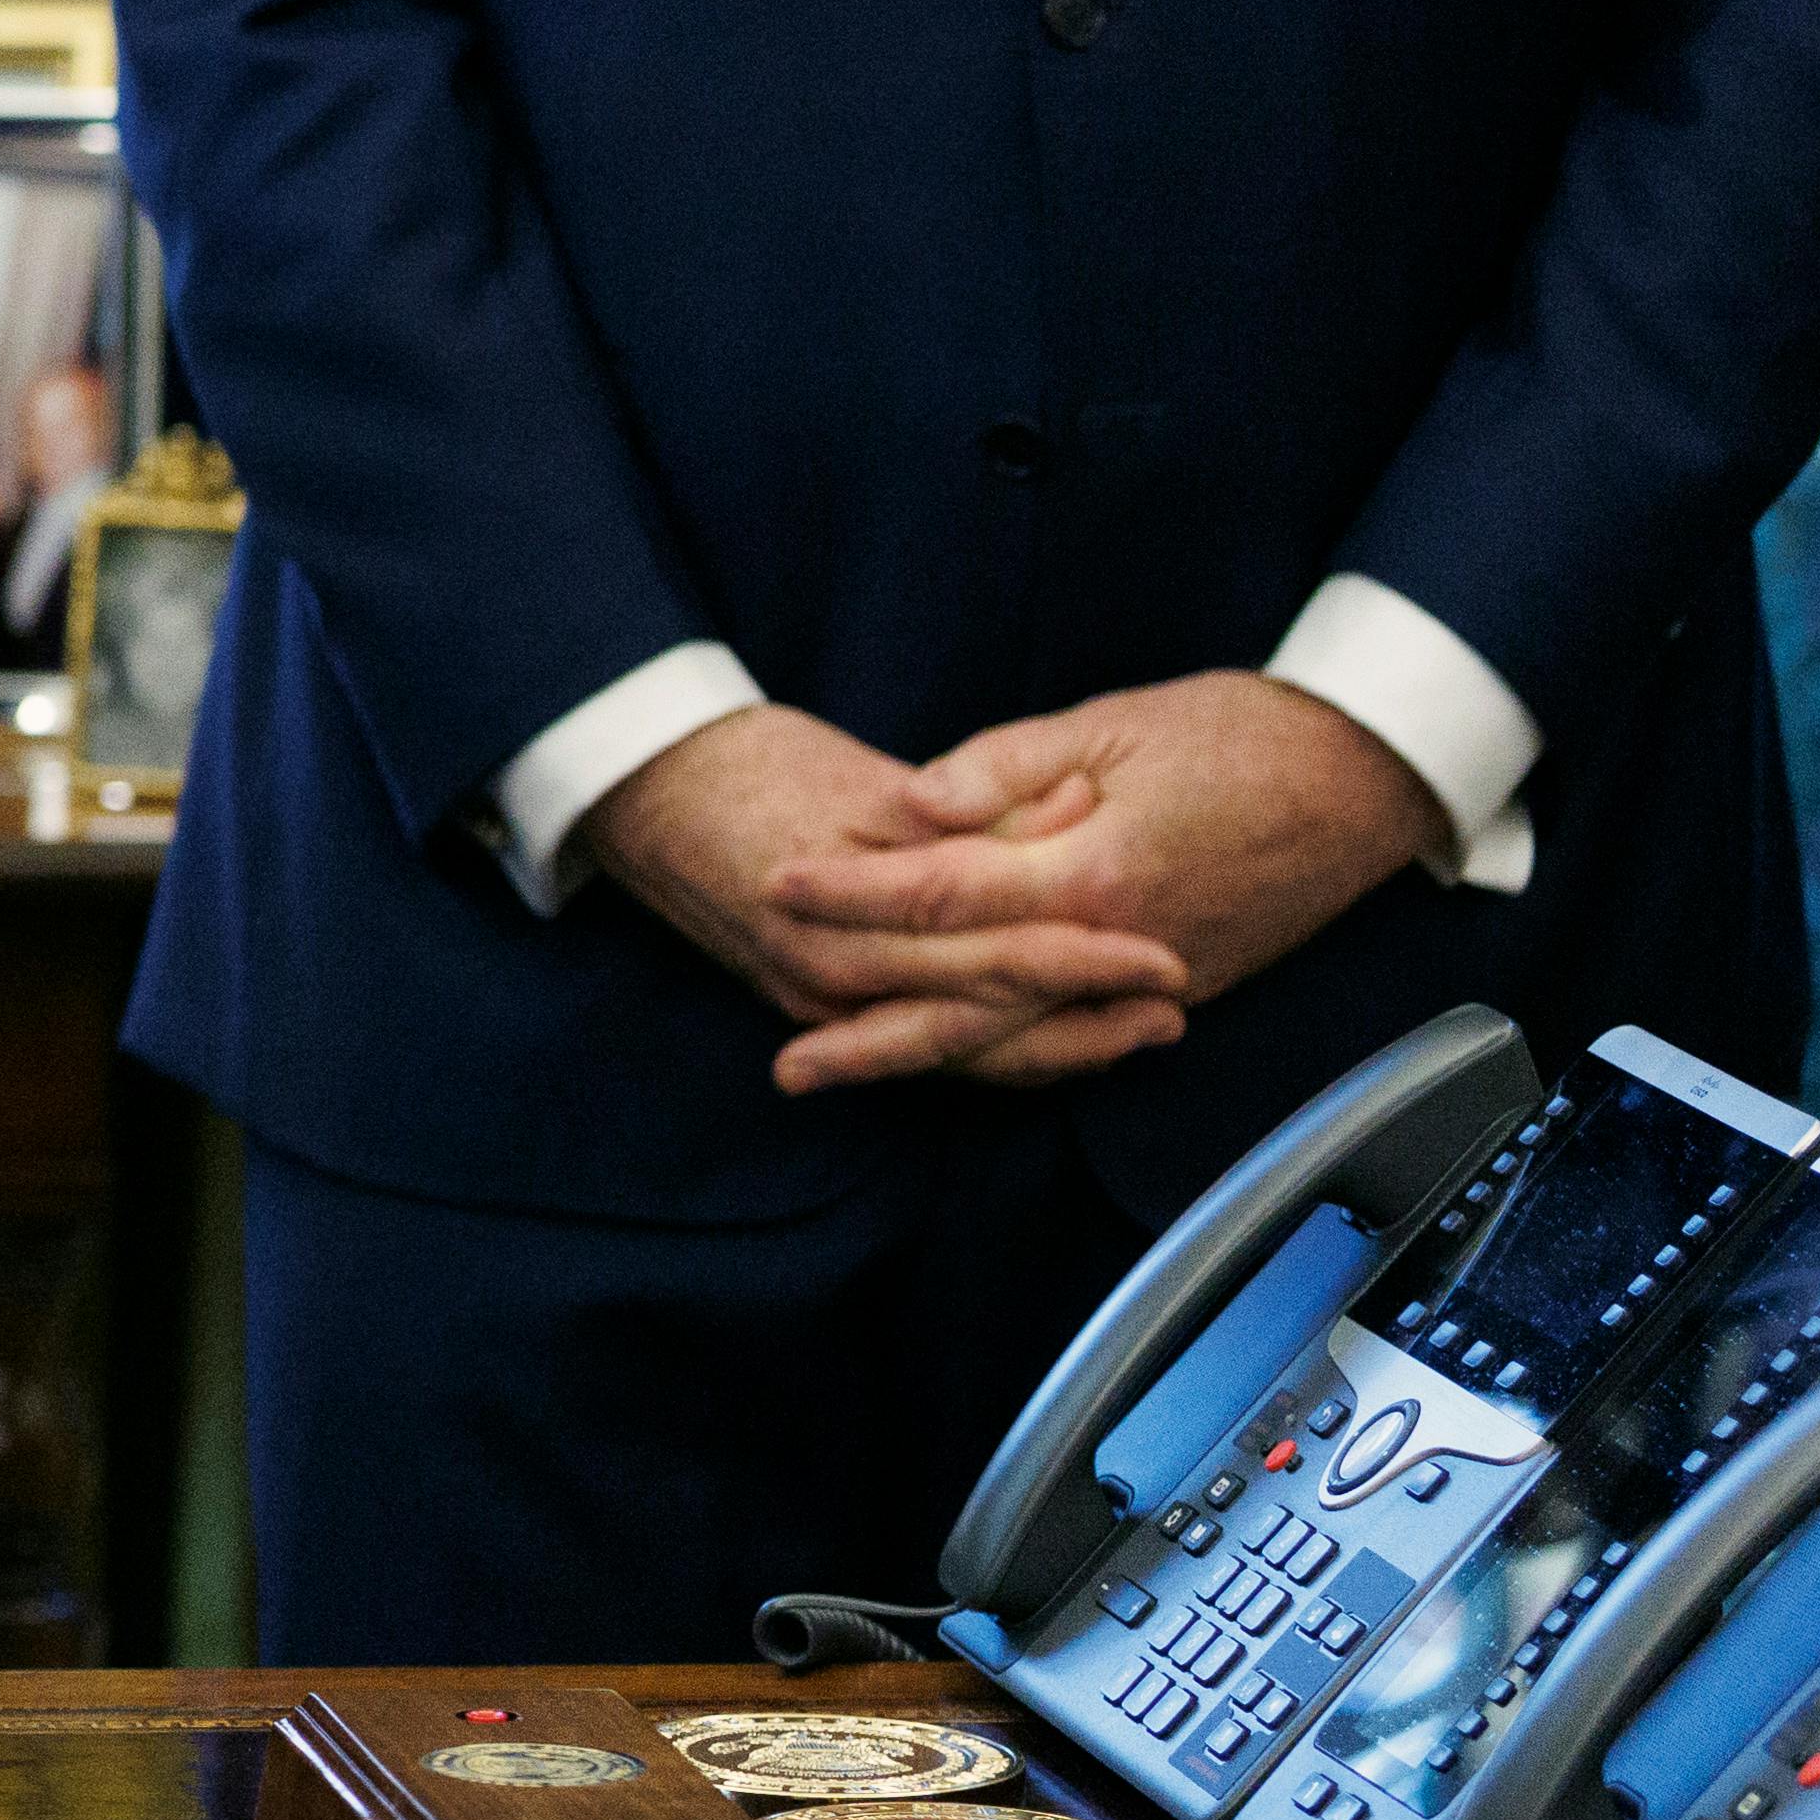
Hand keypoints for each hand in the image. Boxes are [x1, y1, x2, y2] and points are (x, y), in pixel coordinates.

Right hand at [586, 703, 1196, 1097]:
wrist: (643, 793)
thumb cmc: (752, 769)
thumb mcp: (864, 780)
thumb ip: (973, 803)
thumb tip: (1081, 802)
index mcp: (849, 915)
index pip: (991, 952)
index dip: (1084, 957)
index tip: (1166, 952)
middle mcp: (836, 977)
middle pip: (987, 1017)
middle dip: (1088, 1019)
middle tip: (1175, 1004)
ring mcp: (821, 1004)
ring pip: (960, 1049)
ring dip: (1056, 1046)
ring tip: (1139, 1036)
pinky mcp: (816, 1008)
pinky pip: (925, 1048)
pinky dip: (995, 1050)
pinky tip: (1056, 1044)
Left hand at [760, 674, 1450, 1055]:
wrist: (1364, 776)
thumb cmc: (1237, 734)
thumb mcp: (1106, 724)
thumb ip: (997, 772)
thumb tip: (907, 807)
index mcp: (1090, 870)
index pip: (941, 895)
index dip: (852, 894)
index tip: (778, 888)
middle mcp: (1116, 945)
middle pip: (967, 1003)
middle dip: (867, 1029)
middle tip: (782, 1057)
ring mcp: (1154, 980)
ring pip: (1018, 1041)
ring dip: (923, 1061)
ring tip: (837, 1072)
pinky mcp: (1180, 988)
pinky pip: (1074, 1039)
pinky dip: (1005, 1055)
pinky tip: (946, 1057)